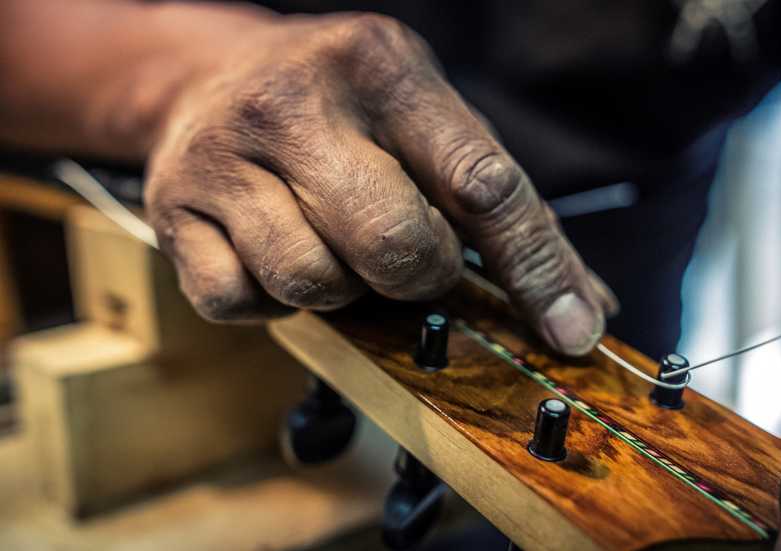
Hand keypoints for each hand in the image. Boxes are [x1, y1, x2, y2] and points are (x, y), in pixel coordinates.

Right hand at [144, 13, 615, 354]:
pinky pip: (243, 304)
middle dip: (421, 276)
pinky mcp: (175, 209)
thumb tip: (583, 308)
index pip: (481, 182)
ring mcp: (225, 156)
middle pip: (396, 247)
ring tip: (337, 244)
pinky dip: (276, 302)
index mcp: (384, 69)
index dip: (536, 266)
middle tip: (412, 256)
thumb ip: (504, 207)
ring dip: (346, 289)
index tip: (570, 329)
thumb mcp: (428, 121)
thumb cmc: (346, 110)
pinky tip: (279, 252)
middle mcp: (298, 104)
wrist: (211, 76)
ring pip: (316, 283)